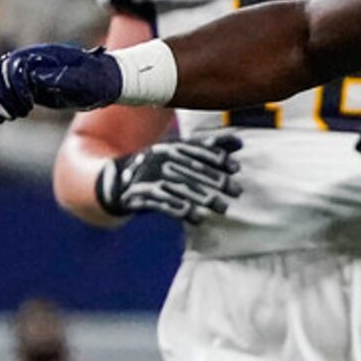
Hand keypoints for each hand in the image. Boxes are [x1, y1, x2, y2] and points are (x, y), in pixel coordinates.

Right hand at [0, 44, 123, 121]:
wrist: (106, 80)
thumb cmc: (99, 80)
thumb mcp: (87, 80)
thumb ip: (64, 77)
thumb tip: (36, 78)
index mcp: (44, 55)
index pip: (13, 66)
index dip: (16, 86)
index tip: (29, 106)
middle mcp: (31, 61)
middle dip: (3, 94)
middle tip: (18, 114)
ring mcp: (29, 73)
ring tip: (10, 117)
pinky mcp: (30, 86)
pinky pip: (4, 89)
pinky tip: (0, 120)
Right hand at [95, 132, 242, 224]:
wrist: (121, 180)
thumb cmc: (163, 166)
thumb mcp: (182, 152)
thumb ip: (209, 147)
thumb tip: (239, 142)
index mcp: (171, 146)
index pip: (196, 149)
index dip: (217, 157)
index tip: (236, 168)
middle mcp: (160, 158)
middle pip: (192, 169)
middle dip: (217, 180)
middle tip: (237, 191)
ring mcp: (149, 175)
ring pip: (181, 187)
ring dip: (204, 198)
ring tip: (223, 208)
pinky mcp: (140, 194)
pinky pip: (162, 203)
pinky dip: (180, 210)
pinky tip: (197, 218)